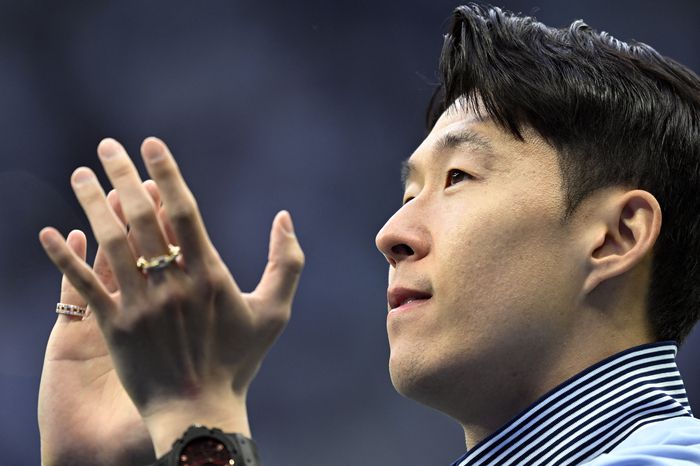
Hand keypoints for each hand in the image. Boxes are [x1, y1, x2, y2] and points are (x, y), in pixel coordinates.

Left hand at [39, 137, 304, 456]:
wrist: (199, 410)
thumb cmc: (239, 361)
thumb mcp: (275, 312)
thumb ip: (286, 262)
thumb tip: (284, 216)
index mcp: (209, 275)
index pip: (183, 210)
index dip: (166, 173)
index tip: (150, 144)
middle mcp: (172, 284)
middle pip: (141, 217)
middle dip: (123, 176)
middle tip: (107, 146)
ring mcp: (140, 305)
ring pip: (111, 242)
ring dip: (92, 204)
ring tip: (80, 174)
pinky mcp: (114, 326)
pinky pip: (83, 287)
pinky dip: (65, 258)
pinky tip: (48, 233)